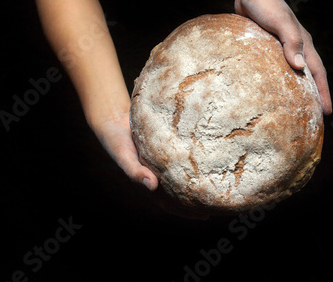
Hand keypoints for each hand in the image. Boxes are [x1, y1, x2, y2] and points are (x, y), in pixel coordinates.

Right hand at [92, 113, 208, 218]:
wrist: (114, 118)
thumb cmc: (116, 142)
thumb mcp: (124, 157)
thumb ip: (136, 172)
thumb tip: (153, 187)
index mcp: (147, 182)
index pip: (170, 202)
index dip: (186, 211)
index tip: (204, 215)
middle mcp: (157, 174)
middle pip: (180, 190)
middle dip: (197, 198)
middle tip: (218, 200)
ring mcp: (162, 161)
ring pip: (183, 174)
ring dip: (198, 178)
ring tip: (218, 180)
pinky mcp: (166, 146)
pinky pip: (182, 156)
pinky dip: (193, 159)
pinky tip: (208, 156)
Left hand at [234, 0, 332, 114]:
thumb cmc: (266, 5)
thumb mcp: (280, 23)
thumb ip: (291, 43)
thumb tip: (300, 68)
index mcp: (304, 43)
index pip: (318, 73)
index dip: (323, 92)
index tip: (327, 112)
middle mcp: (296, 46)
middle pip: (309, 75)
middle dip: (314, 94)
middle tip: (315, 114)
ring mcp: (282, 46)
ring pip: (294, 71)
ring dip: (298, 88)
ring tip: (297, 106)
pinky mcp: (268, 46)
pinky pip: (277, 67)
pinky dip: (280, 79)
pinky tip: (272, 88)